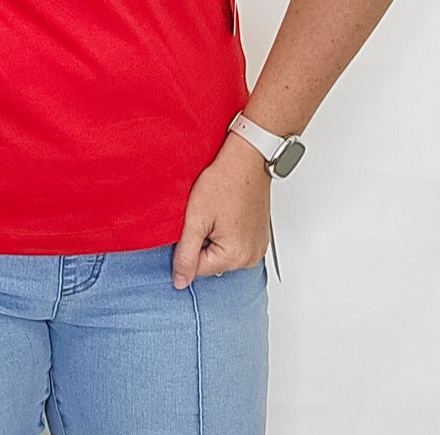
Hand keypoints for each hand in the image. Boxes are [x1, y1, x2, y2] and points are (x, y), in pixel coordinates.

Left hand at [171, 133, 271, 287]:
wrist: (247, 159)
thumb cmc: (224, 181)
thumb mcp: (196, 219)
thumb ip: (185, 254)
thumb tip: (180, 281)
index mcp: (235, 256)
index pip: (197, 268)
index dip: (187, 244)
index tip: (194, 223)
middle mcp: (251, 257)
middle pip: (211, 262)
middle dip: (202, 241)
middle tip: (206, 215)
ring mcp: (257, 247)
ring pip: (222, 253)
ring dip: (214, 236)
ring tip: (217, 212)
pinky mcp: (259, 237)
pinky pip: (235, 244)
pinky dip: (226, 232)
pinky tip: (226, 212)